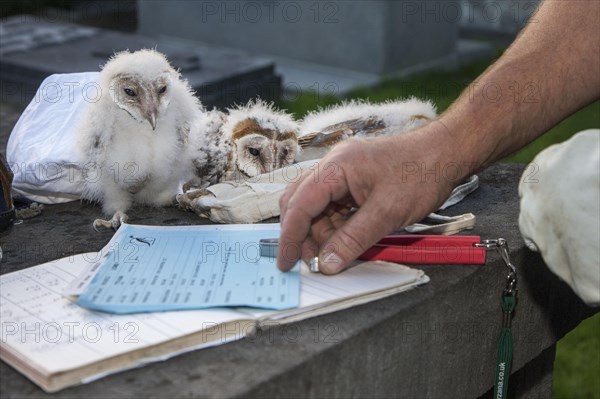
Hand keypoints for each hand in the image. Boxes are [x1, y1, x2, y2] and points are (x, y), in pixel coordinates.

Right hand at [277, 123, 460, 273]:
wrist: (445, 154)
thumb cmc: (420, 174)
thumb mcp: (386, 213)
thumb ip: (353, 239)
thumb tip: (326, 264)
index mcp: (335, 167)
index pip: (299, 204)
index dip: (290, 237)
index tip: (286, 263)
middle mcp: (333, 167)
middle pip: (300, 203)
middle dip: (302, 235)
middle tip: (308, 262)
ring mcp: (342, 173)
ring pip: (316, 208)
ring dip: (320, 233)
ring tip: (331, 255)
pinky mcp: (353, 182)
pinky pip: (334, 207)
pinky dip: (335, 227)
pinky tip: (344, 242)